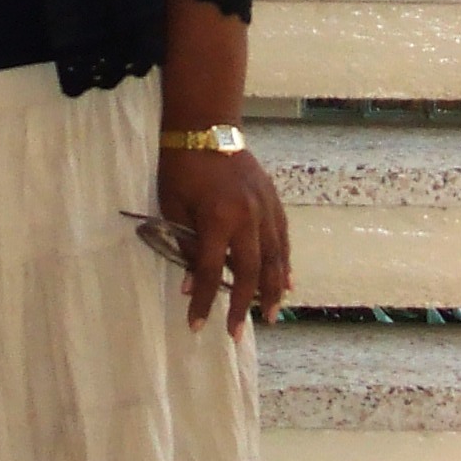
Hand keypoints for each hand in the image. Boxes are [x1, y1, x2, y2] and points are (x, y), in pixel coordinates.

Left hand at [156, 140, 289, 333]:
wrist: (207, 126)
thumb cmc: (182, 166)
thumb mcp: (173, 206)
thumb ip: (185, 245)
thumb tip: (190, 284)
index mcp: (218, 218)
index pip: (210, 271)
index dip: (203, 301)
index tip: (197, 326)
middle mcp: (247, 217)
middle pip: (249, 271)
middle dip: (244, 305)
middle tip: (239, 333)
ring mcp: (265, 208)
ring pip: (274, 258)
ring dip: (272, 290)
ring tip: (271, 316)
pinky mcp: (273, 201)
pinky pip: (283, 239)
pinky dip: (285, 263)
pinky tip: (287, 282)